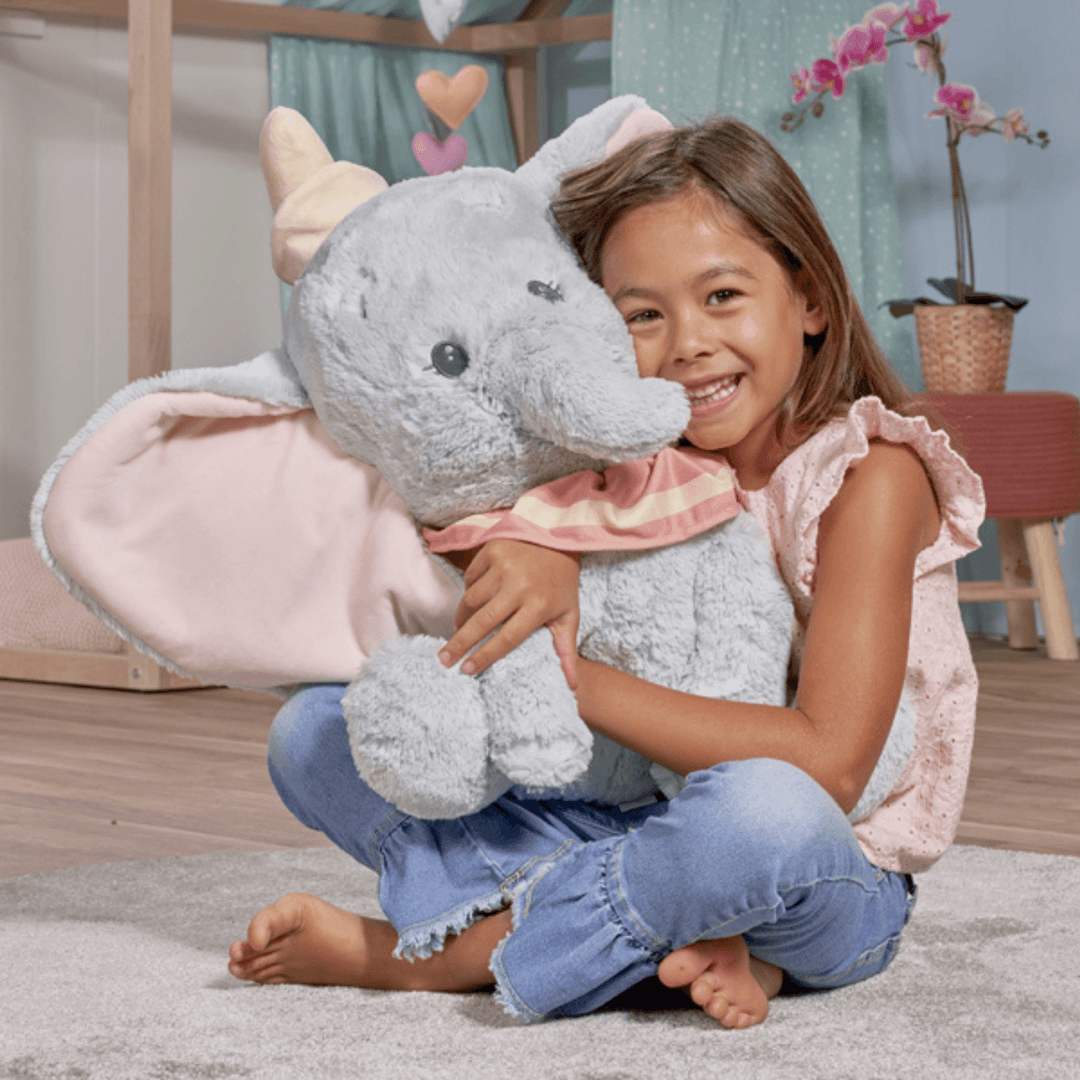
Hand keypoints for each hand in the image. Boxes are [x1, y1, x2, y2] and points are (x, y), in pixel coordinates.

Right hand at [438, 539, 580, 687]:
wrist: (558, 536)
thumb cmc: (562, 582)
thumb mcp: (569, 615)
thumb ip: (567, 650)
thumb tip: (573, 686)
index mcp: (540, 605)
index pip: (507, 638)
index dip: (485, 655)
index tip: (466, 670)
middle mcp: (520, 585)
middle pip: (482, 621)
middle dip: (459, 643)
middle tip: (444, 659)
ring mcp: (504, 566)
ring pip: (471, 599)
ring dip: (463, 617)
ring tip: (460, 629)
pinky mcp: (492, 550)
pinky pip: (470, 578)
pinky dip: (469, 591)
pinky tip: (474, 599)